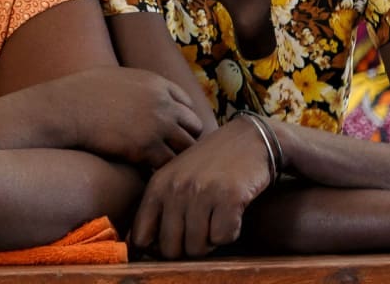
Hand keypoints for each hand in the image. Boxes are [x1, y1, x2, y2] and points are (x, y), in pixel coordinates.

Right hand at [49, 67, 203, 168]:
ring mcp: (157, 126)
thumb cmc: (79, 94)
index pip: (187, 103)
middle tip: (173, 153)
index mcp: (156, 83)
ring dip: (176, 158)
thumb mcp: (114, 77)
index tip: (174, 132)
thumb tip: (139, 96)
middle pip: (193, 126)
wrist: (63, 109)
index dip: (181, 119)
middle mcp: (163, 103)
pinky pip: (167, 164)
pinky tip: (150, 173)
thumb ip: (136, 87)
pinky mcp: (146, 148)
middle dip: (185, 139)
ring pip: (186, 149)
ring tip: (165, 167)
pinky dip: (161, 170)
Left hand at [132, 116, 274, 257]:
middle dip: (186, 250)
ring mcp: (202, 192)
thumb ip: (160, 206)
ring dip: (210, 243)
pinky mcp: (230, 197)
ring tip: (216, 221)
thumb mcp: (175, 177)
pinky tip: (232, 215)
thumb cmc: (210, 164)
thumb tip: (144, 247)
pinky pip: (223, 238)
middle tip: (200, 234)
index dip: (155, 250)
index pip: (142, 237)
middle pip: (171, 249)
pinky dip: (230, 233)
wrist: (248, 139)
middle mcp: (176, 189)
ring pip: (197, 248)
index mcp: (157, 186)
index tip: (172, 244)